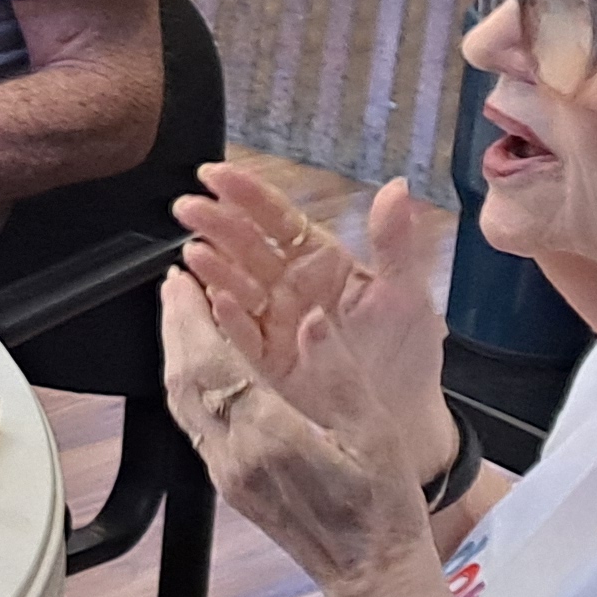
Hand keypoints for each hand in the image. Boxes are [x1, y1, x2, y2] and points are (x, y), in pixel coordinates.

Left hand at [163, 270, 451, 596]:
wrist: (370, 575)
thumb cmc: (382, 511)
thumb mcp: (374, 433)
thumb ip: (338, 372)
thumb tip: (309, 319)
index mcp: (271, 438)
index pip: (212, 366)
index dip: (192, 318)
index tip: (187, 281)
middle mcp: (236, 456)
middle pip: (183, 380)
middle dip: (174, 325)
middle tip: (175, 284)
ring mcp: (226, 473)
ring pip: (181, 402)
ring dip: (175, 352)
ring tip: (179, 312)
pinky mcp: (227, 482)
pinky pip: (193, 423)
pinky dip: (188, 383)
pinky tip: (199, 364)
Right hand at [176, 167, 454, 486]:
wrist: (407, 421)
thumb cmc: (408, 355)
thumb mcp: (408, 293)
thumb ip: (395, 242)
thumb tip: (396, 188)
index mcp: (320, 262)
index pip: (277, 220)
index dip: (247, 195)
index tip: (217, 174)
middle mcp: (289, 287)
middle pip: (246, 247)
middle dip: (215, 224)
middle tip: (188, 207)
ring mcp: (273, 323)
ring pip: (235, 285)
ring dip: (213, 267)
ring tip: (194, 252)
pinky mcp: (265, 360)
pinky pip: (241, 335)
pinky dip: (227, 318)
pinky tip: (214, 301)